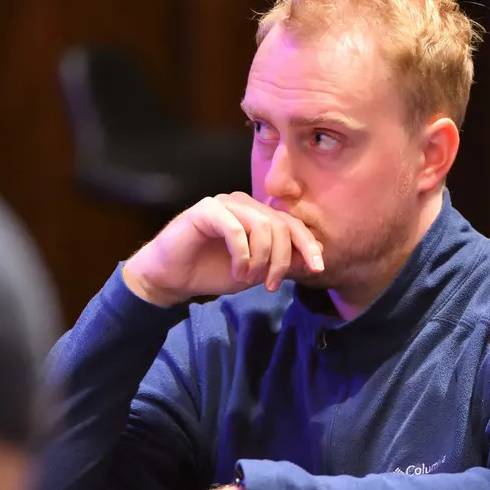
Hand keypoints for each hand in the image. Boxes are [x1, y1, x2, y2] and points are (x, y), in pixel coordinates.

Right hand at [123, 192, 324, 305]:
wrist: (172, 277)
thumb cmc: (211, 272)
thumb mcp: (255, 272)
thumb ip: (280, 263)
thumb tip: (311, 259)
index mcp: (257, 215)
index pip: (292, 224)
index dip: (308, 245)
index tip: (317, 268)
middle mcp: (244, 204)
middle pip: (281, 225)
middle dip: (281, 259)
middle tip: (270, 284)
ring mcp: (225, 204)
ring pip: (262, 226)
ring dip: (261, 259)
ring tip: (249, 279)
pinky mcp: (207, 210)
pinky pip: (236, 229)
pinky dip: (242, 255)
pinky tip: (237, 271)